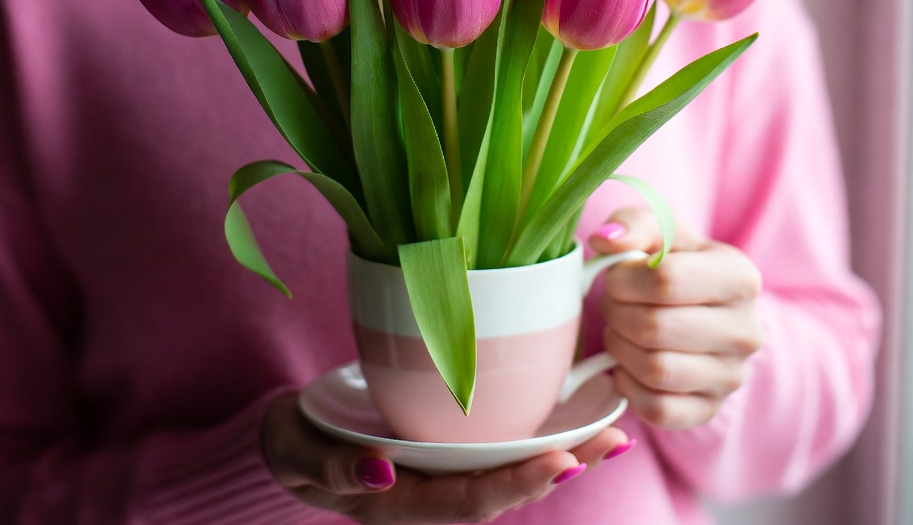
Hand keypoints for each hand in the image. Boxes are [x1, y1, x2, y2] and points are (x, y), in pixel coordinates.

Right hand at [261, 393, 631, 523]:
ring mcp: (444, 466)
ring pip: (512, 463)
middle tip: (614, 439)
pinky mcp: (446, 441)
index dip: (520, 482)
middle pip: (509, 484)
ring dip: (563, 448)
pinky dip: (538, 428)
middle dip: (564, 464)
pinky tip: (570, 410)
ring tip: (611, 428)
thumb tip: (380, 473)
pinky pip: (498, 440)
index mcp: (408, 502)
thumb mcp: (304, 456)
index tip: (564, 461)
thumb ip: (335, 468)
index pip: (474, 499)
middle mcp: (436, 488)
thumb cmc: (299, 445)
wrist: (297, 436)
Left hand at [590, 207, 762, 430]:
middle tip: (612, 303)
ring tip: (620, 329)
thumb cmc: (672, 261)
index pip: (665, 280)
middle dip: (617, 313)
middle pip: (655, 328)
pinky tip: (626, 363)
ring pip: (655, 370)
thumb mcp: (657, 230)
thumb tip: (605, 240)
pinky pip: (657, 409)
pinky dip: (629, 385)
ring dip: (620, 348)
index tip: (615, 275)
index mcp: (739, 277)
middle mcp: (746, 331)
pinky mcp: (710, 409)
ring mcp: (732, 376)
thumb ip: (631, 224)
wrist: (698, 307)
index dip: (623, 279)